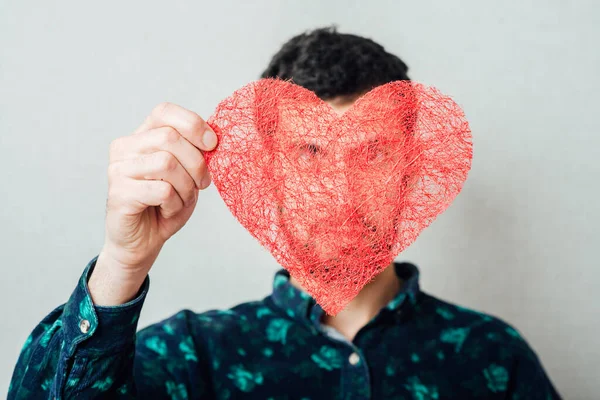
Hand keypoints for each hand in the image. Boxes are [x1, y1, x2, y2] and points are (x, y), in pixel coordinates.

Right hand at [89, 102, 217, 304]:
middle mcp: (124, 147)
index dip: (193, 124)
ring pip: (166, 164)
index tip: (212, 145)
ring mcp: (118, 170)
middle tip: (202, 184)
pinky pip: (161, 190)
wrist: (143, 242)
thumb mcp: (187, 174)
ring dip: (186, 187)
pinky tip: (167, 210)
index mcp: (142, 136)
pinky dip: (174, 203)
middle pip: (170, 138)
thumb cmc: (166, 205)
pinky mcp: (118, 193)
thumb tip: (213, 138)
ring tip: (181, 199)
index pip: (165, 112)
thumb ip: (195, 153)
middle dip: (197, 164)